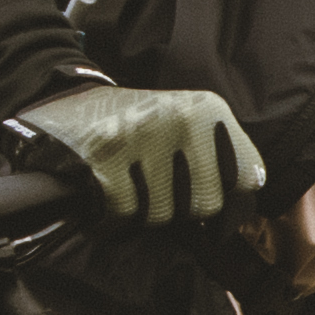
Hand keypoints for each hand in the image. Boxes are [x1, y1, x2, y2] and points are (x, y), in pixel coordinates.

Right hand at [2, 84, 263, 227]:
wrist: (64, 99)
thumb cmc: (132, 122)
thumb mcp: (186, 121)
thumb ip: (222, 155)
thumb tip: (250, 190)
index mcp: (207, 111)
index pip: (245, 178)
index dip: (228, 202)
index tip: (208, 205)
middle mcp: (180, 120)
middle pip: (206, 205)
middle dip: (179, 208)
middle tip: (155, 187)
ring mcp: (143, 139)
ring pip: (164, 214)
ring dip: (143, 211)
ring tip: (128, 182)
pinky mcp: (107, 161)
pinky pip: (126, 215)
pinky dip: (114, 215)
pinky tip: (107, 190)